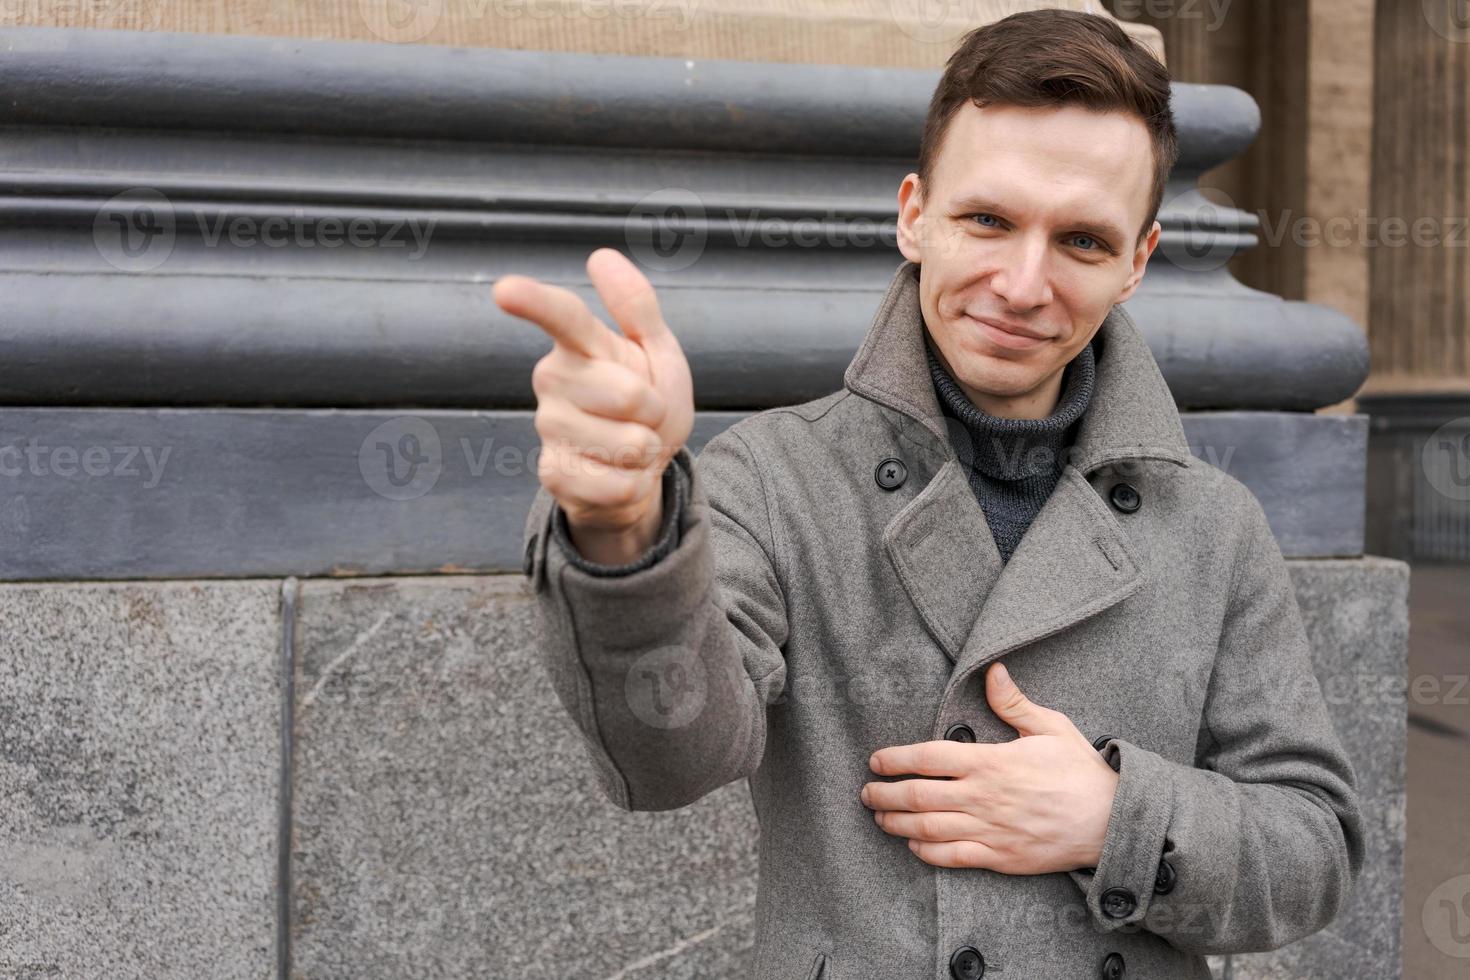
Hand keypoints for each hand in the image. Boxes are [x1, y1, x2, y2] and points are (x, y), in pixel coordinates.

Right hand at [493, 249, 693, 564]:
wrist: (643, 468)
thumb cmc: (647, 404)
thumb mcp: (656, 352)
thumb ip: (635, 307)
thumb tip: (601, 256)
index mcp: (579, 345)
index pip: (560, 317)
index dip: (534, 302)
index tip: (505, 290)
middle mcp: (553, 380)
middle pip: (628, 394)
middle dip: (654, 411)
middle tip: (642, 416)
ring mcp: (549, 429)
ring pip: (628, 444)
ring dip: (645, 451)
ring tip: (628, 445)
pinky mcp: (553, 475)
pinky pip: (617, 484)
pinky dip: (634, 485)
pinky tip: (617, 476)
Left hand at [861, 661, 1118, 873]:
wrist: (1113, 821)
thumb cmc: (1080, 771)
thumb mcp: (1051, 727)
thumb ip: (1014, 703)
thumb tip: (993, 671)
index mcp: (991, 762)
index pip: (929, 758)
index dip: (897, 759)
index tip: (876, 761)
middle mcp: (983, 797)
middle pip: (918, 797)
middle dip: (885, 795)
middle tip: (866, 792)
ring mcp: (990, 830)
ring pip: (928, 829)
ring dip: (896, 824)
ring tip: (880, 818)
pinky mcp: (1000, 857)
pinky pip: (952, 857)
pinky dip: (927, 852)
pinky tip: (914, 844)